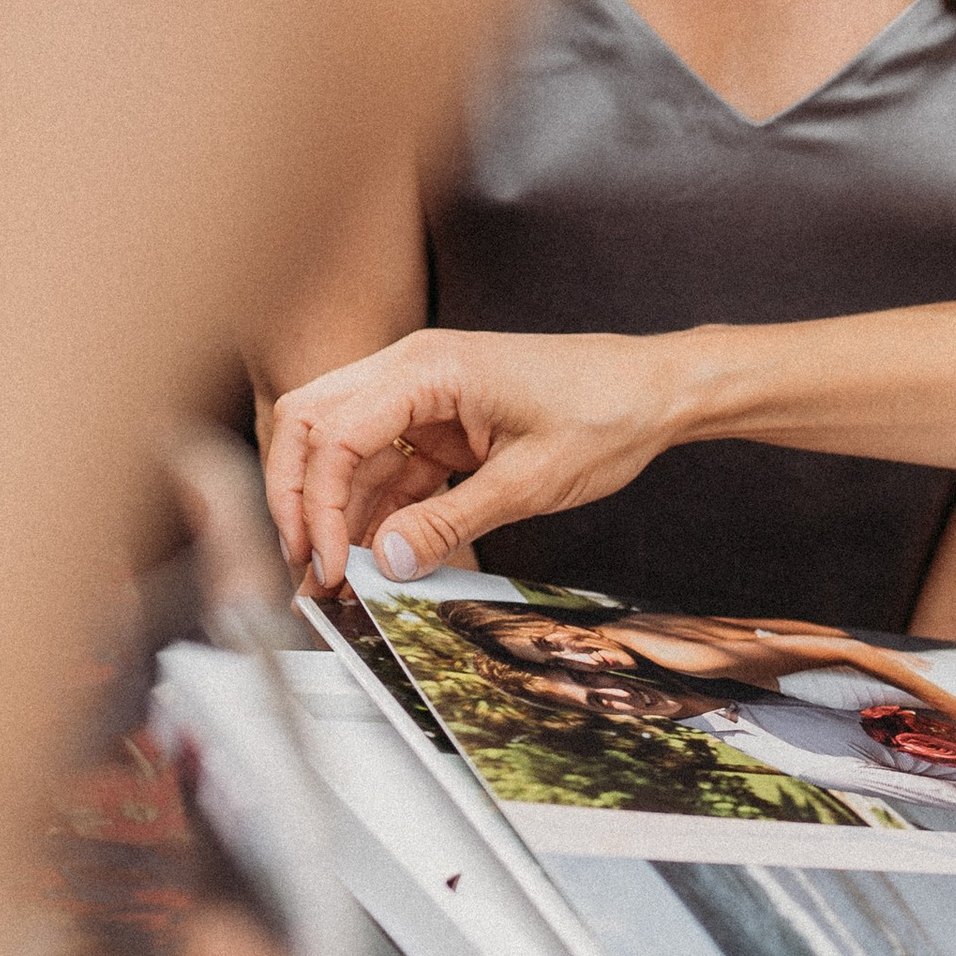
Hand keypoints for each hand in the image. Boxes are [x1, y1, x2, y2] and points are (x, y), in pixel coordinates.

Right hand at [263, 327, 686, 589]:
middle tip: (307, 569)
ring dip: (333, 516)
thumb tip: (386, 563)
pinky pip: (386, 471)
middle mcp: (411, 372)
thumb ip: (450, 523)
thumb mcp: (530, 481)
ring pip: (344, 455)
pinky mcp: (438, 428)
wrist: (657, 391)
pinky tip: (372, 563)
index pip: (334, 435)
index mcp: (428, 368)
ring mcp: (421, 399)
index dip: (317, 507)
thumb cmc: (606, 413)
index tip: (331, 568)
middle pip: (312, 428)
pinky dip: (373, 514)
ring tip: (334, 586)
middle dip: (298, 500)